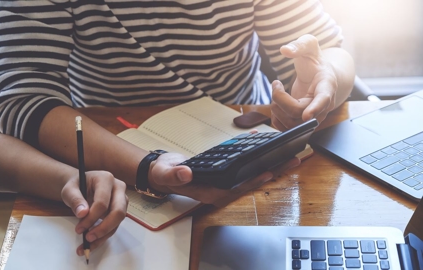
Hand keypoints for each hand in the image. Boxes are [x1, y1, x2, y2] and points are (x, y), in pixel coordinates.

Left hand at [60, 171, 127, 255]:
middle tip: (88, 238)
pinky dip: (103, 237)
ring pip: (117, 222)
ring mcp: (121, 200)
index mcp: (106, 179)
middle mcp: (118, 188)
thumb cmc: (76, 185)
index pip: (103, 201)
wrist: (80, 186)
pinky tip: (91, 244)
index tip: (79, 228)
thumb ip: (74, 199)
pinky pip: (114, 226)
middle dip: (103, 228)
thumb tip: (82, 213)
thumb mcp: (69, 190)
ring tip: (86, 245)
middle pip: (118, 212)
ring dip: (103, 235)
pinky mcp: (119, 211)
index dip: (91, 217)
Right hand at [147, 152, 300, 206]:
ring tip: (289, 155)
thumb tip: (186, 173)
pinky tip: (265, 143)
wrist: (164, 172)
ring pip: (251, 173)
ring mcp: (224, 180)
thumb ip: (176, 175)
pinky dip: (255, 154)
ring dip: (270, 164)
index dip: (252, 181)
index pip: (236, 188)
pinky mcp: (225, 171)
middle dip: (272, 171)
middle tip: (293, 161)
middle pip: (250, 181)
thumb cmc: (165, 175)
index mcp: (210, 192)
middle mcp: (221, 188)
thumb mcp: (167, 174)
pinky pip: (244, 165)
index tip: (268, 172)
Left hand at [271, 34, 337, 130]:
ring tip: (276, 92)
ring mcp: (313, 117)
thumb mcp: (309, 46)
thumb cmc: (314, 61)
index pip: (324, 100)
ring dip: (276, 109)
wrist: (318, 76)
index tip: (307, 115)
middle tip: (276, 84)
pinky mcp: (302, 122)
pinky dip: (276, 119)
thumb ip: (299, 45)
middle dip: (280, 99)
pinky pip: (287, 129)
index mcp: (327, 85)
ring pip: (292, 124)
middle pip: (299, 113)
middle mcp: (323, 105)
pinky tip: (276, 104)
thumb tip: (285, 50)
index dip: (316, 108)